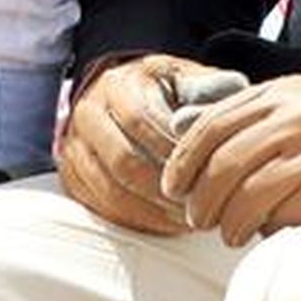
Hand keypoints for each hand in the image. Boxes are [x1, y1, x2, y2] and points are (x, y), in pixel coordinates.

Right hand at [56, 53, 248, 233]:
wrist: (124, 97)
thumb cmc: (165, 92)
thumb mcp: (187, 79)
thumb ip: (208, 87)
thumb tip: (228, 97)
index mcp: (118, 83)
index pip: (140, 121)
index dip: (174, 152)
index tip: (207, 172)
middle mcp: (88, 111)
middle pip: (123, 161)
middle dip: (165, 189)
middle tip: (199, 205)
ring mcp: (75, 145)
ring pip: (110, 189)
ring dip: (152, 211)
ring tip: (187, 219)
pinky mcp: (72, 173)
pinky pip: (101, 206)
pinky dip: (136, 220)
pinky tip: (166, 222)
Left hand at [162, 73, 300, 246]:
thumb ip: (257, 117)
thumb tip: (198, 141)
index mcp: (280, 92)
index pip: (213, 122)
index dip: (185, 157)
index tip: (173, 183)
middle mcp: (290, 112)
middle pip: (220, 154)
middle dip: (197, 190)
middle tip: (192, 213)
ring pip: (238, 181)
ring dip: (219, 212)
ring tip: (218, 229)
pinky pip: (268, 202)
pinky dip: (247, 222)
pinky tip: (244, 234)